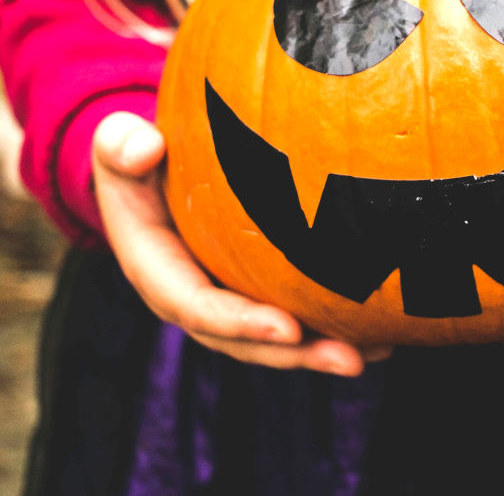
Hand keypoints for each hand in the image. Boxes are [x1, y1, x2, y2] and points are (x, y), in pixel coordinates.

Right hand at [92, 112, 391, 374]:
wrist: (149, 169)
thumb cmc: (136, 155)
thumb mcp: (116, 145)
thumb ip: (120, 146)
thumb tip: (144, 147)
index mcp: (158, 273)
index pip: (197, 308)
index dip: (240, 324)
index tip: (287, 329)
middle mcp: (194, 299)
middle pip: (245, 340)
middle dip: (296, 355)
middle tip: (349, 358)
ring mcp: (227, 298)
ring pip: (276, 337)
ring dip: (325, 349)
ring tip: (379, 352)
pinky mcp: (254, 290)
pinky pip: (295, 312)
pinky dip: (336, 322)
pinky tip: (387, 325)